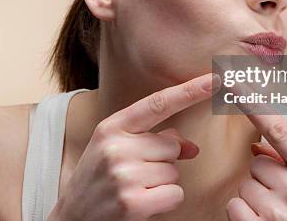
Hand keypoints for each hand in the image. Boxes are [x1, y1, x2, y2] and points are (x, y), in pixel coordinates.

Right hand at [50, 73, 219, 220]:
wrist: (71, 218)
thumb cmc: (98, 180)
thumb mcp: (116, 150)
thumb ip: (151, 140)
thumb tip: (192, 148)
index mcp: (111, 127)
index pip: (158, 103)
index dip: (190, 91)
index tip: (216, 78)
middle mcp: (116, 146)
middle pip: (172, 146)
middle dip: (164, 162)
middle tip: (136, 175)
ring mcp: (123, 174)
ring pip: (174, 171)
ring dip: (162, 183)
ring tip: (134, 190)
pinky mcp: (132, 202)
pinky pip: (175, 194)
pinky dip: (165, 201)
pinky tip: (142, 204)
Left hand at [226, 113, 286, 219]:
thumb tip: (257, 146)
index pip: (281, 132)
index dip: (256, 108)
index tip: (237, 87)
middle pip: (257, 162)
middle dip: (265, 178)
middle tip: (284, 200)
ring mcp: (278, 213)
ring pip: (245, 185)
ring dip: (254, 199)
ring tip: (277, 215)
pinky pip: (234, 206)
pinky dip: (241, 215)